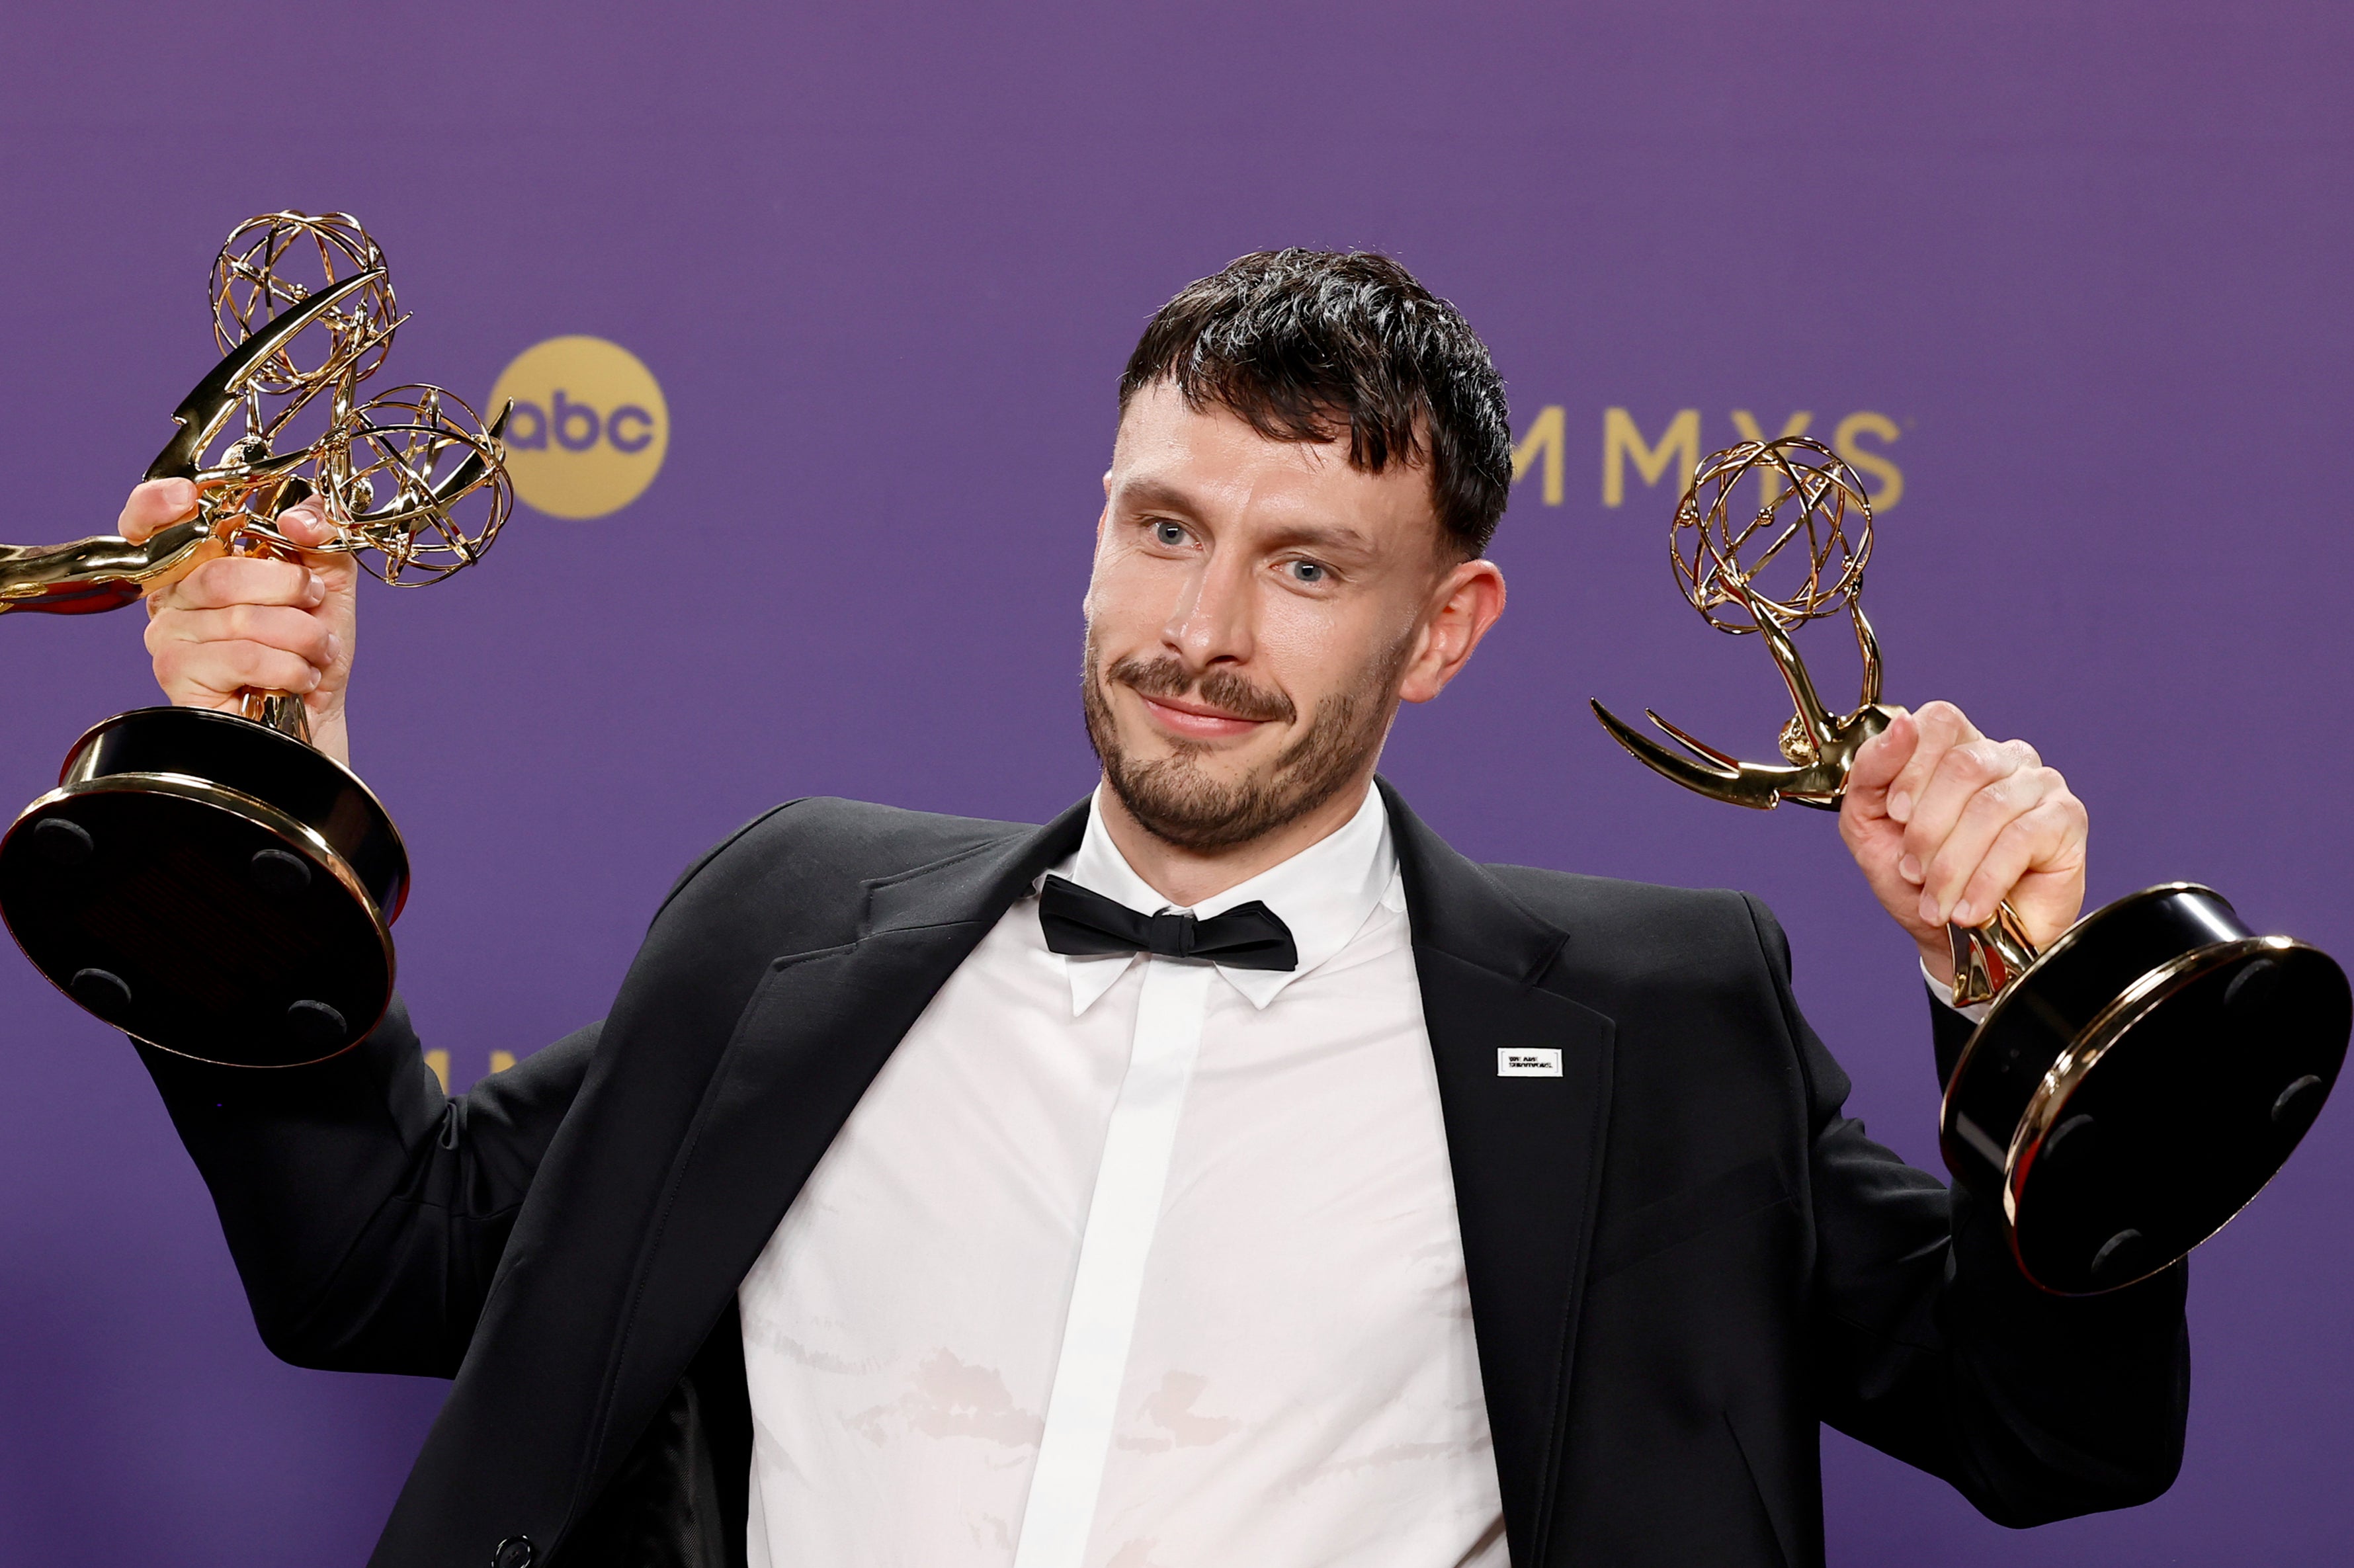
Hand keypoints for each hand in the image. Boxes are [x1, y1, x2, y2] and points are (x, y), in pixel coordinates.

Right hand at [123, 479, 357, 768]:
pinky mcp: (178, 675)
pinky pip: (243, 656)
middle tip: (315, 603)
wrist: (317, 718)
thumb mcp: (329, 581)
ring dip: (302, 635)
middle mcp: (172, 597)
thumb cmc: (313, 649)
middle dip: (290, 589)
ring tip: (317, 651)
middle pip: (222, 573)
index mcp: (199, 564)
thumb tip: (297, 518)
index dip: (157, 504)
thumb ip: (321, 535)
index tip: (187, 496)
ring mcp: (168, 637)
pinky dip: (290, 666)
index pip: (149, 523)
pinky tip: (300, 677)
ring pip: (241, 618)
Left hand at [1840, 701, 2086, 985]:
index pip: (1940, 721)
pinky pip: (2020, 839)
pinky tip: (1970, 907)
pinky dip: (1985, 880)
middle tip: (1912, 870)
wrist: (1959, 946)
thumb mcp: (1869, 824)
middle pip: (1963, 765)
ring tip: (1938, 900)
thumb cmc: (1915, 882)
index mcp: (1955, 749)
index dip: (1911, 766)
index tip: (1895, 814)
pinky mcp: (2065, 819)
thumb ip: (1870, 772)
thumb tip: (1901, 725)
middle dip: (1927, 829)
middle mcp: (2001, 757)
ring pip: (1989, 806)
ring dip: (1952, 864)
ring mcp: (2039, 785)